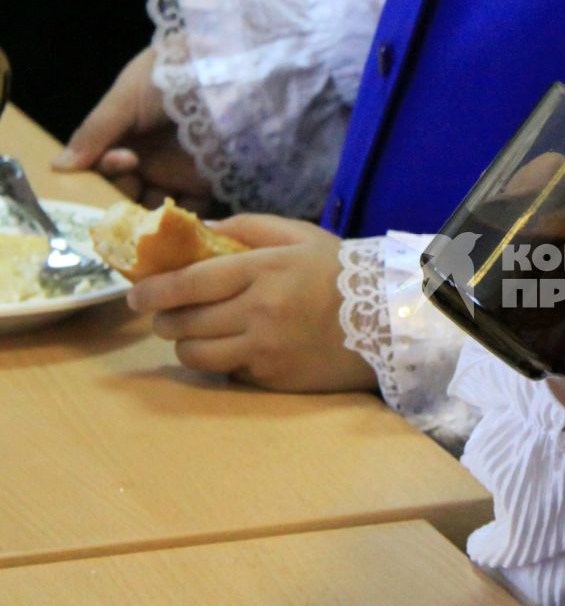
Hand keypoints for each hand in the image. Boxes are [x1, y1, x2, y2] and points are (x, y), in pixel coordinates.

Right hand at [53, 48, 213, 210]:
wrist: (225, 72)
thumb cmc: (170, 76)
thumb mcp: (126, 98)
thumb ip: (95, 132)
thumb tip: (58, 167)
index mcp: (122, 137)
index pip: (100, 168)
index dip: (105, 172)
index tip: (123, 160)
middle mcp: (145, 159)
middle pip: (123, 193)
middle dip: (124, 196)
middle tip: (139, 183)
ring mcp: (175, 174)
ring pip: (152, 208)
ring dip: (150, 214)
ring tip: (158, 208)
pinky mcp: (204, 186)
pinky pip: (189, 213)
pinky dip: (182, 222)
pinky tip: (180, 217)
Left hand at [126, 215, 377, 392]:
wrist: (389, 320)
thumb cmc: (342, 272)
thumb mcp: (299, 235)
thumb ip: (247, 227)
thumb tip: (197, 227)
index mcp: (264, 270)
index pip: (188, 282)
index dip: (152, 290)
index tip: (136, 294)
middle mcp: (260, 311)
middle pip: (183, 322)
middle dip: (163, 319)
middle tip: (164, 314)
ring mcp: (266, 349)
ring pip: (196, 354)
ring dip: (185, 345)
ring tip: (192, 335)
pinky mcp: (275, 378)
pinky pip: (229, 373)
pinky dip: (224, 362)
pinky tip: (237, 349)